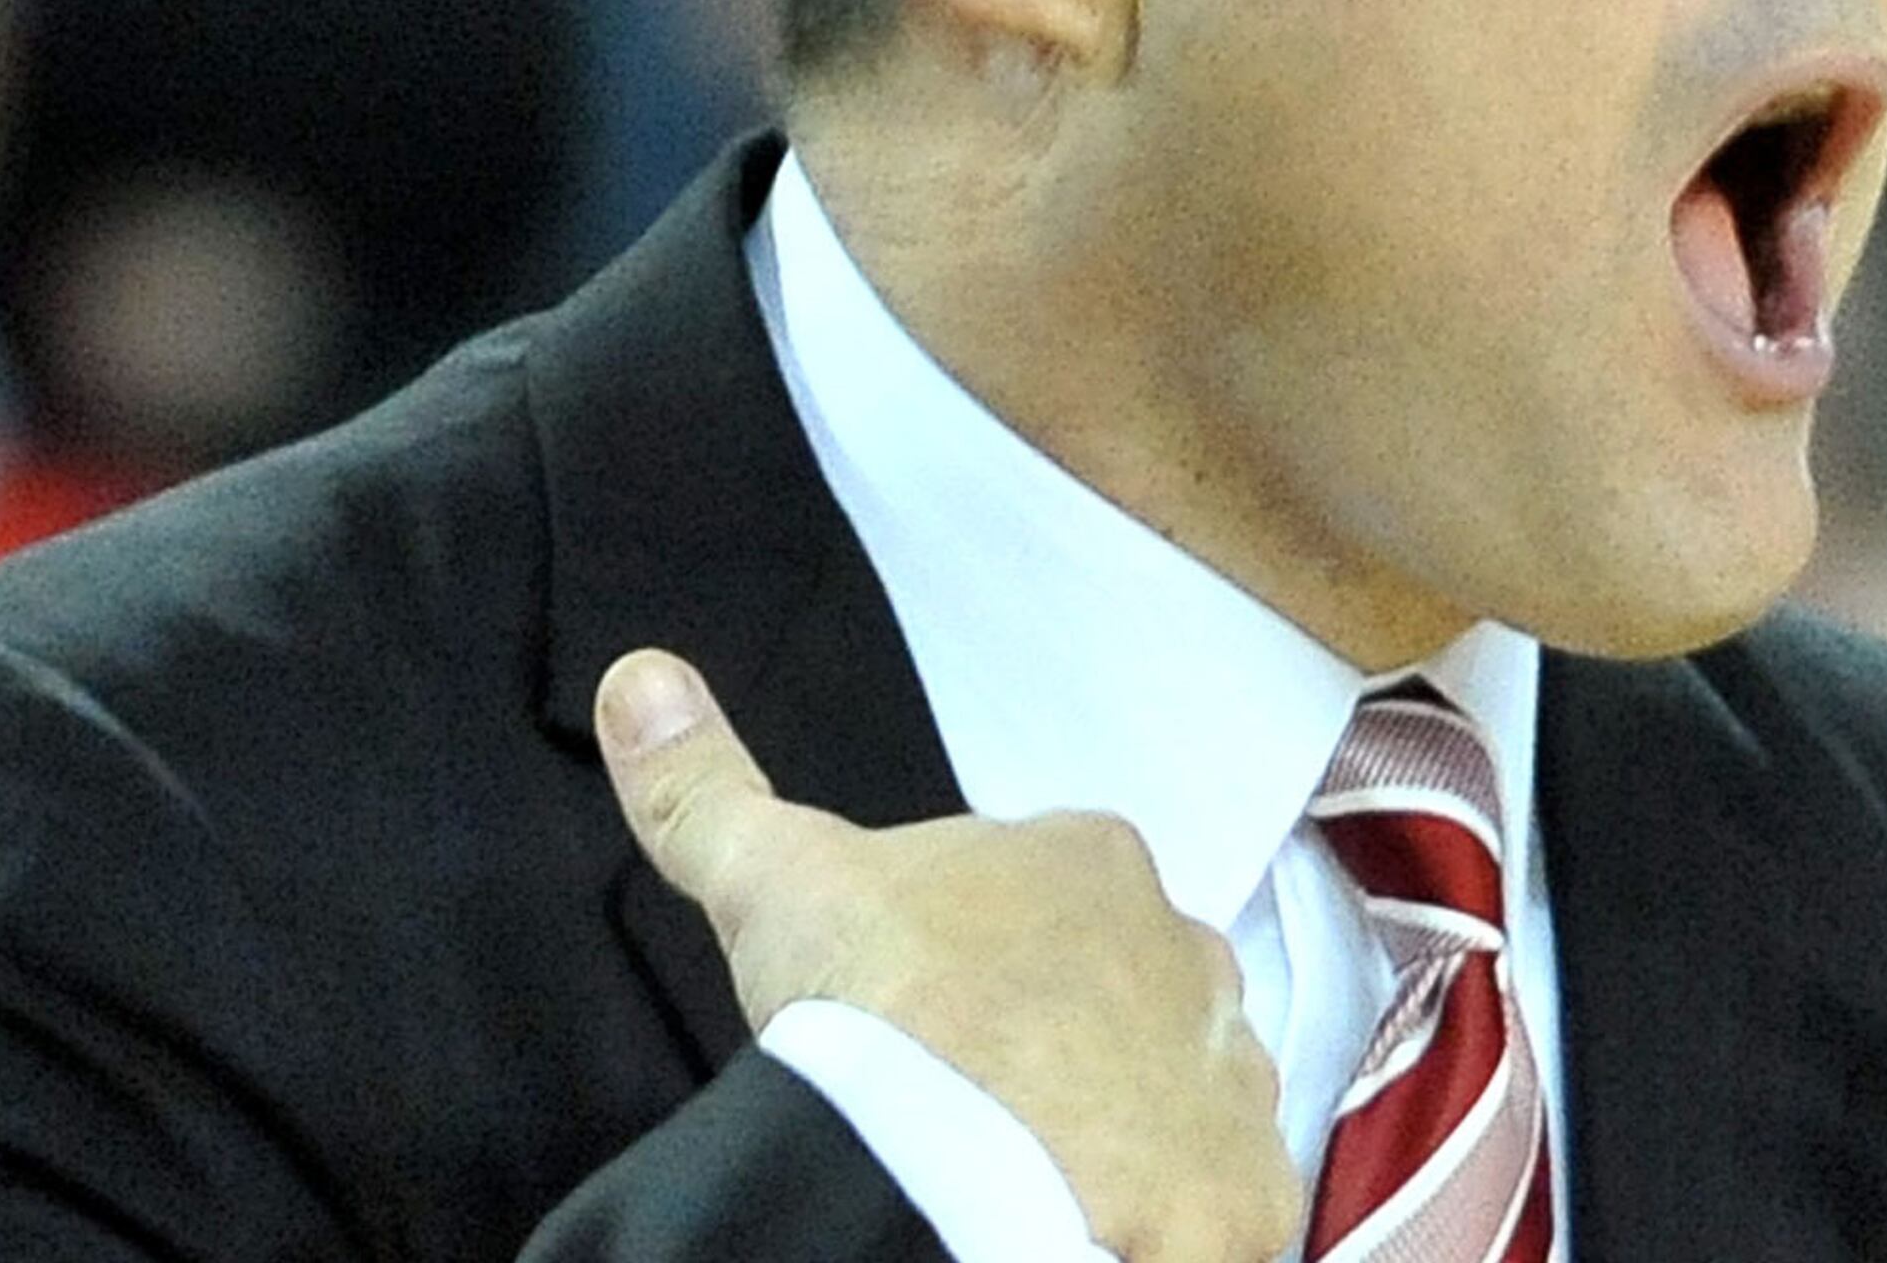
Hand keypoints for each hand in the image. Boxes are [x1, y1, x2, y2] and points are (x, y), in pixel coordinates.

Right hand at [595, 648, 1298, 1262]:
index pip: (1038, 891)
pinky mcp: (1248, 1180)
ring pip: (1175, 1081)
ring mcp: (1229, 1065)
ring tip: (1022, 1169)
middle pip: (1116, 986)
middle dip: (1053, 1033)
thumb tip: (639, 678)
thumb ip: (706, 790)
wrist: (976, 1177)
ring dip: (1115, 1116)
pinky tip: (1086, 1218)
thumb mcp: (773, 884)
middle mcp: (1184, 948)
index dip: (969, 954)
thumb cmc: (890, 1010)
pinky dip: (1163, 1205)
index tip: (918, 1013)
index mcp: (1088, 857)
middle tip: (965, 1098)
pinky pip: (1215, 1185)